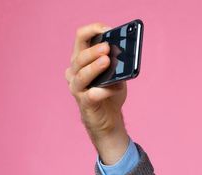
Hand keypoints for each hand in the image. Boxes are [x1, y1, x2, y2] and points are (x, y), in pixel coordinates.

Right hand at [65, 22, 129, 162]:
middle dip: (92, 51)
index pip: (80, 38)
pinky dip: (103, 91)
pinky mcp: (85, 103)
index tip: (108, 29)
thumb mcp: (116, 73)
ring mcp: (77, 89)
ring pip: (80, 76)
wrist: (109, 118)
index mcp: (81, 59)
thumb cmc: (110, 92)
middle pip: (78, 57)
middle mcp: (74, 72)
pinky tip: (113, 88)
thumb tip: (127, 51)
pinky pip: (91, 95)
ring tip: (106, 61)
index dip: (92, 30)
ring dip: (94, 67)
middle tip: (106, 47)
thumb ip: (118, 62)